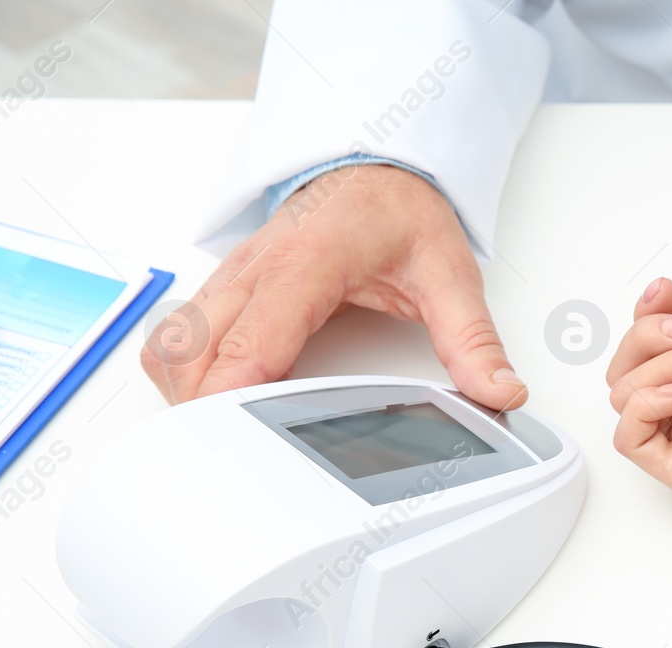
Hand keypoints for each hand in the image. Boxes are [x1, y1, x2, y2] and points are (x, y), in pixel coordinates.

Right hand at [142, 164, 526, 409]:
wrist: (375, 165)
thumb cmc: (400, 213)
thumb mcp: (449, 274)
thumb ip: (473, 339)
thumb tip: (500, 391)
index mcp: (305, 264)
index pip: (249, 341)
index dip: (232, 395)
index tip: (234, 441)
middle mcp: (255, 268)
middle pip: (191, 351)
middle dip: (202, 408)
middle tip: (235, 457)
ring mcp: (232, 277)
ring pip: (171, 343)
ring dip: (185, 391)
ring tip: (227, 434)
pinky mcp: (224, 286)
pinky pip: (178, 335)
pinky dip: (185, 371)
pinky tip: (221, 396)